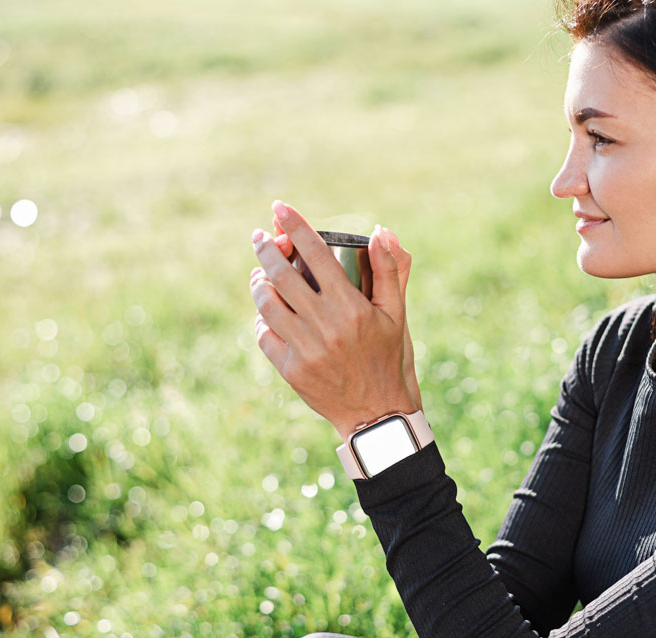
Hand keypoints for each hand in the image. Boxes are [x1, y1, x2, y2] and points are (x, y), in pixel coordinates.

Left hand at [251, 201, 421, 442]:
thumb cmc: (388, 358)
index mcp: (351, 307)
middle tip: (260, 235)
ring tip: (259, 271)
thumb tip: (380, 231)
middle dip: (266, 249)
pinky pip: (265, 335)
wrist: (376, 414)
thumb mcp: (396, 314)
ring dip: (259, 281)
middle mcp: (325, 325)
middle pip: (283, 275)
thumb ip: (389, 271)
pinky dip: (262, 318)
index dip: (295, 226)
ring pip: (267, 304)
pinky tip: (266, 310)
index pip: (316, 254)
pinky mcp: (291, 370)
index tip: (279, 206)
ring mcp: (305, 349)